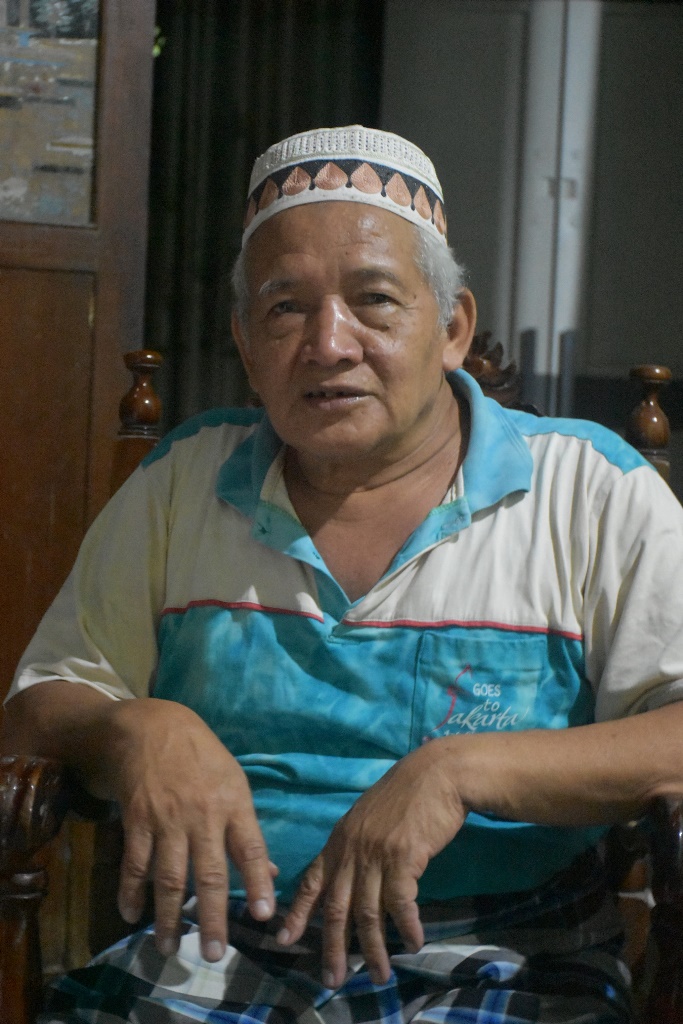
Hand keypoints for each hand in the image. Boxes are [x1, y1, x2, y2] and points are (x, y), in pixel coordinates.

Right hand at [108, 698, 274, 961]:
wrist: (151, 726)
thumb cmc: (201, 755)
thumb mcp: (234, 781)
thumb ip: (247, 829)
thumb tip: (268, 873)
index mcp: (233, 803)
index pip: (250, 848)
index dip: (257, 882)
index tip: (264, 915)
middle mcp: (202, 815)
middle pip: (208, 873)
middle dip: (212, 917)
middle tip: (213, 954)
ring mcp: (167, 819)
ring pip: (169, 878)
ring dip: (168, 917)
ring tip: (169, 947)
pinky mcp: (137, 820)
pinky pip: (134, 863)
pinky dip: (131, 891)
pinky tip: (131, 914)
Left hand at [277, 739, 465, 986]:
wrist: (436, 773)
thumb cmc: (406, 795)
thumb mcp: (368, 817)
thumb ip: (355, 846)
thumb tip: (351, 878)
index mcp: (340, 839)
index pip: (312, 881)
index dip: (298, 913)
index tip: (285, 940)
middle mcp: (352, 849)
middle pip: (336, 907)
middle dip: (332, 947)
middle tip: (332, 979)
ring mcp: (376, 853)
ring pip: (368, 912)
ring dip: (373, 948)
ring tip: (379, 975)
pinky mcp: (404, 857)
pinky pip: (401, 903)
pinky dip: (407, 927)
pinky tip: (413, 943)